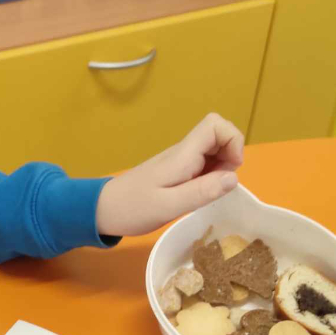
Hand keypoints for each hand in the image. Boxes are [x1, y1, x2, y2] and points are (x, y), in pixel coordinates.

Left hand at [95, 113, 243, 237]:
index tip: (232, 168)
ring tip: (209, 192)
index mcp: (182, 156)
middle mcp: (183, 153)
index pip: (215, 124)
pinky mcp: (176, 172)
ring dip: (222, 168)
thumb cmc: (133, 208)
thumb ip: (201, 192)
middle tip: (220, 184)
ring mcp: (179, 162)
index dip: (232, 140)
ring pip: (213, 151)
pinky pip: (203, 165)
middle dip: (231, 156)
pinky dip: (210, 176)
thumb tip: (233, 177)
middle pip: (218, 136)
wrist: (102, 210)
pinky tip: (199, 194)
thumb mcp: (168, 206)